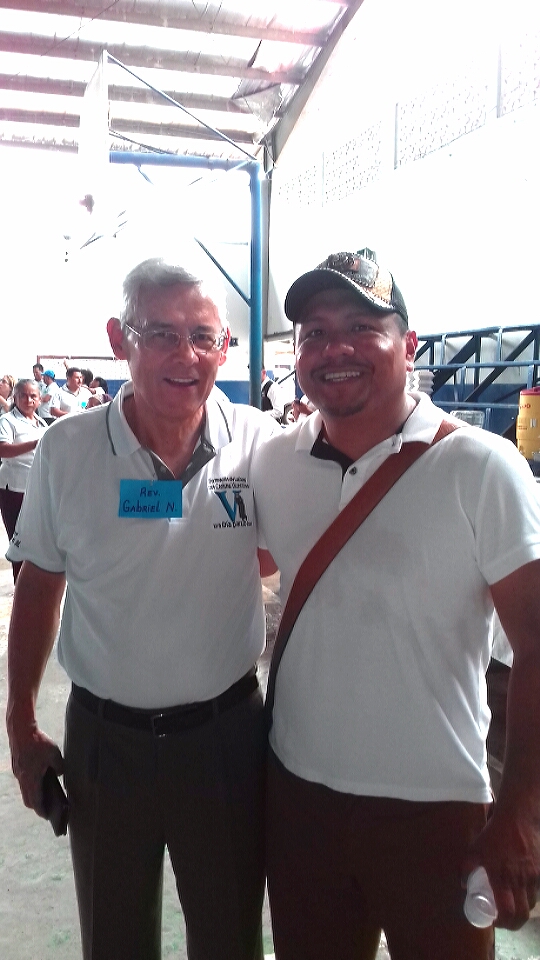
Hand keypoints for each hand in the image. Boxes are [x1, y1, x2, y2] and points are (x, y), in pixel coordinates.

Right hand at [9, 721, 63, 817]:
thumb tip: (60, 774)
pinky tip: (39, 778)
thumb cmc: (38, 742)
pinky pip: (23, 780)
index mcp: (31, 779)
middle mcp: (22, 778)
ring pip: (24, 790)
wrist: (21, 729)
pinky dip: (30, 784)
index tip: (47, 816)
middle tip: (46, 808)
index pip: (36, 802)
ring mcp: (18, 772)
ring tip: (44, 794)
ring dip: (33, 794)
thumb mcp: (54, 754)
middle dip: (37, 806)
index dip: (42, 811)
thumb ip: (59, 766)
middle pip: (28, 799)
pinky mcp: (17, 765)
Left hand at [462, 806, 539, 928]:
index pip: (507, 911)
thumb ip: (467, 868)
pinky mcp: (539, 872)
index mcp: (501, 877)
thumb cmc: (494, 835)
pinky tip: (521, 893)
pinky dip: (529, 898)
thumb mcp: (475, 850)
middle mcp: (519, 881)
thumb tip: (464, 885)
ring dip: (522, 911)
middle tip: (504, 921)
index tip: (494, 921)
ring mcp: (531, 877)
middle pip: (522, 915)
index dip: (502, 922)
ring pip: (531, 905)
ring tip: (512, 908)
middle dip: (513, 924)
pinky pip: (536, 892)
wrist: (518, 818)